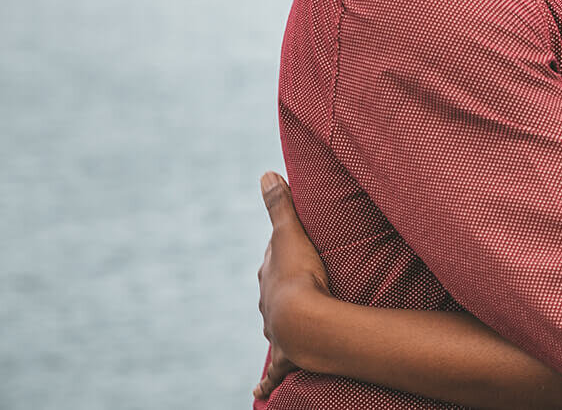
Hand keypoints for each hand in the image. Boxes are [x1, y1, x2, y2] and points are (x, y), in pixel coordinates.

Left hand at [253, 171, 331, 399]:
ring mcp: (277, 330)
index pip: (272, 260)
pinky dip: (266, 383)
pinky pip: (275, 374)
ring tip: (285, 328)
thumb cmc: (299, 274)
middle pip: (272, 293)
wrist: (303, 320)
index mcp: (269, 276)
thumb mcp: (290, 233)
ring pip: (274, 328)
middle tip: (295, 283)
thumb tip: (265, 172)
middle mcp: (268, 304)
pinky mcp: (287, 357)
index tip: (290, 247)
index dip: (281, 253)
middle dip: (280, 289)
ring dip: (279, 327)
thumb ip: (280, 205)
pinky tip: (259, 393)